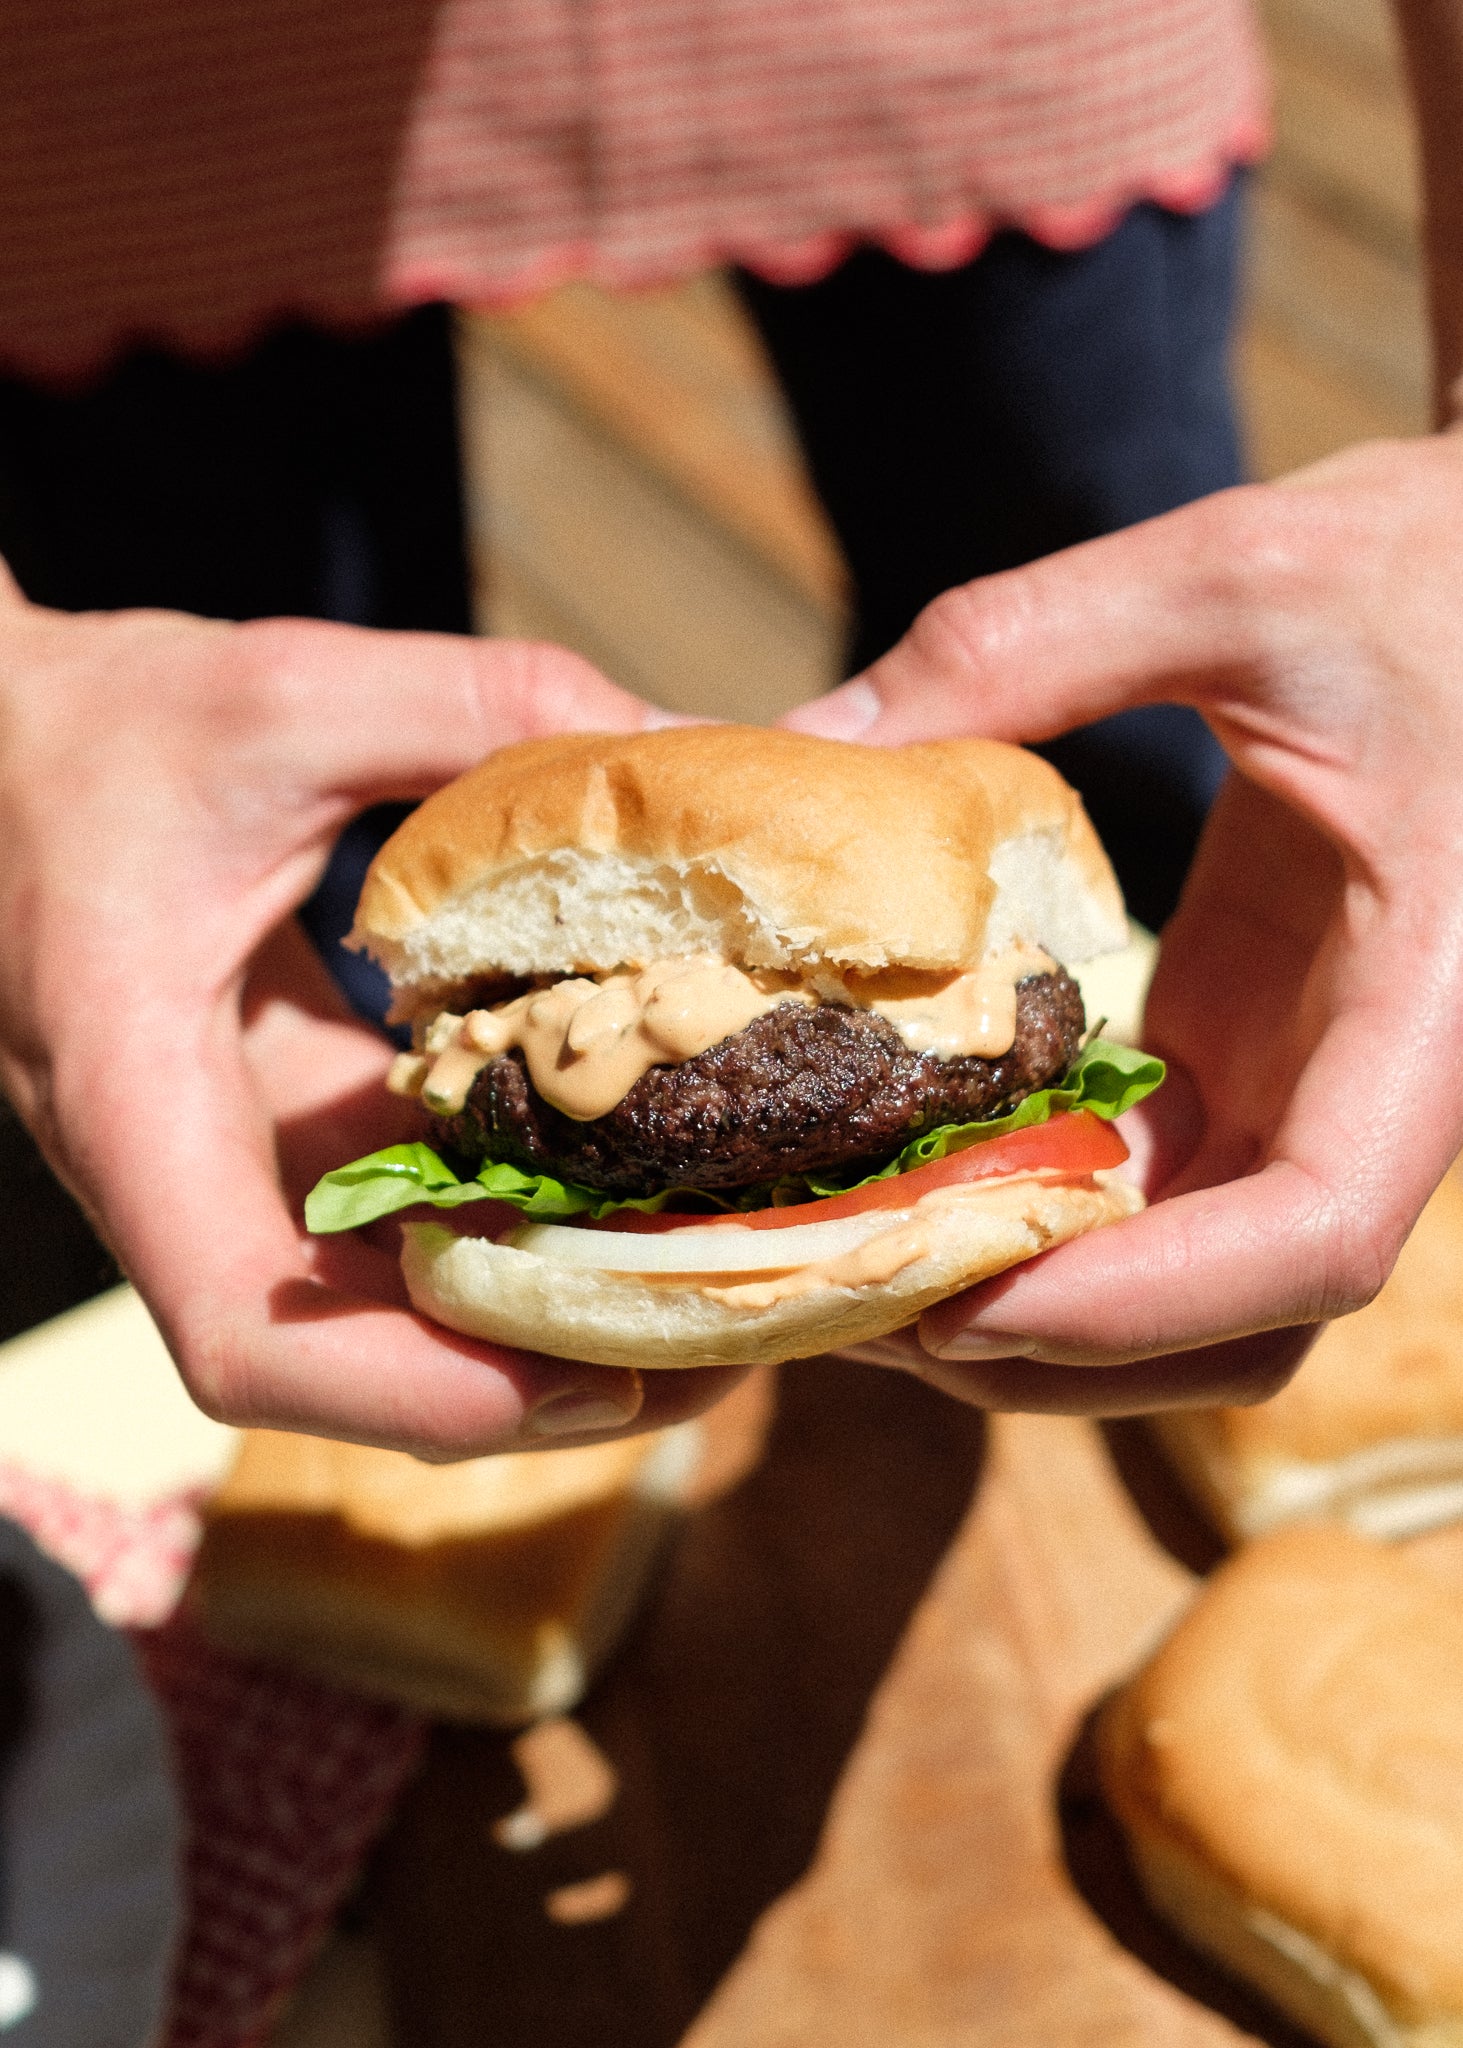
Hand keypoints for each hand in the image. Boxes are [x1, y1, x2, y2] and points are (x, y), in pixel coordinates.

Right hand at [0, 577, 744, 1453]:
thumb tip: (678, 734)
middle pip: (347, 1356)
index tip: (594, 1385)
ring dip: (534, 1308)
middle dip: (527, 1378)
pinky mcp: (276, 1123)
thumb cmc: (92, 725)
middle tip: (716, 1345)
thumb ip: (477, 706)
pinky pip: (394, 1211)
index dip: (422, 1394)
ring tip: (703, 1273)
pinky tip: (629, 1172)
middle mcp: (180, 1168)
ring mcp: (231, 1158)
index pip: (251, 1334)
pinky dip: (508, 1212)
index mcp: (140, 1100)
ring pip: (381, 1299)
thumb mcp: (283, 693)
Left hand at [785, 433, 1462, 1412]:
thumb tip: (815, 738)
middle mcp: (1375, 1085)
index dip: (1151, 1301)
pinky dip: (1035, 1222)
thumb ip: (1028, 643)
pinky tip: (906, 1176)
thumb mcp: (1234, 577)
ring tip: (858, 1260)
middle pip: (1241, 1321)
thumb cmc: (1432, 569)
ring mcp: (1308, 1088)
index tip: (972, 1300)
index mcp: (1423, 999)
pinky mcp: (1246, 1061)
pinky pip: (1149, 1198)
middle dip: (1058, 1347)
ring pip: (1194, 1292)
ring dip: (1036, 1310)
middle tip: (857, 1301)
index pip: (1321, 1230)